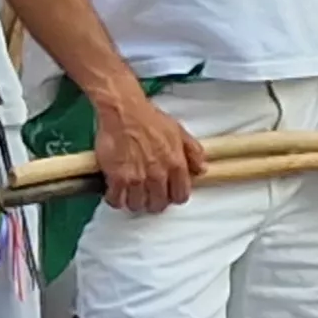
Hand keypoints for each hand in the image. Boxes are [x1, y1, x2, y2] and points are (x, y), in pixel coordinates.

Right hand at [91, 82, 207, 215]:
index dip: (174, 196)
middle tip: (147, 194)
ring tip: (131, 193)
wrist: (124, 111)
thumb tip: (201, 170)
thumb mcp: (179, 132)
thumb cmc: (150, 119)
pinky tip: (116, 191)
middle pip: (158, 205)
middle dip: (154, 202)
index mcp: (176, 164)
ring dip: (135, 202)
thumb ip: (193, 152)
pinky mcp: (117, 178)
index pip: (181, 196)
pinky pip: (117, 200)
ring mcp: (137, 178)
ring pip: (138, 205)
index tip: (167, 192)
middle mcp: (158, 174)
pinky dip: (116, 199)